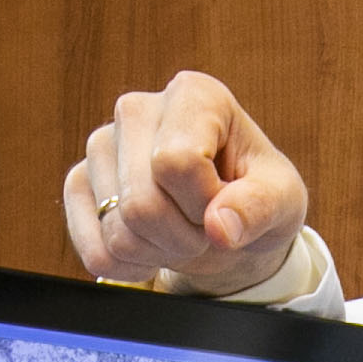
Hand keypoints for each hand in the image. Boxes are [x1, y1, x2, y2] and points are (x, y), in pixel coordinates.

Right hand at [67, 72, 312, 292]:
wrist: (227, 218)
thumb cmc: (256, 196)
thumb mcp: (282, 200)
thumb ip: (260, 208)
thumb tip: (220, 227)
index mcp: (194, 95)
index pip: (178, 162)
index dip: (206, 203)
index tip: (226, 202)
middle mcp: (137, 109)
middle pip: (142, 203)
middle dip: (183, 236)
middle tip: (205, 227)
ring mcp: (101, 145)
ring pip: (118, 230)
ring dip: (159, 251)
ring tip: (181, 230)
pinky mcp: (79, 182)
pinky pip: (95, 250)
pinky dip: (129, 265)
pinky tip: (152, 247)